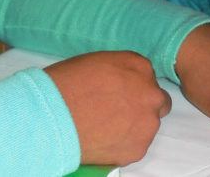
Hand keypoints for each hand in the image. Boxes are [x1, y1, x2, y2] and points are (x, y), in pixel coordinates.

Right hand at [45, 51, 170, 165]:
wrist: (53, 115)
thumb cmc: (66, 83)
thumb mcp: (97, 61)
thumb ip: (120, 71)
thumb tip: (123, 84)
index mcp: (139, 67)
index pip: (147, 78)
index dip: (132, 87)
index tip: (118, 95)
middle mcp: (151, 94)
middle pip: (156, 102)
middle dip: (140, 107)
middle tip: (115, 113)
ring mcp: (147, 124)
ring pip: (146, 126)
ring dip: (132, 126)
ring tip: (104, 128)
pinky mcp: (138, 149)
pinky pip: (135, 146)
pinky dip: (122, 144)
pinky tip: (102, 140)